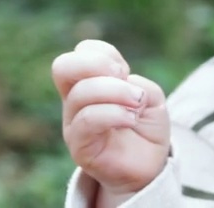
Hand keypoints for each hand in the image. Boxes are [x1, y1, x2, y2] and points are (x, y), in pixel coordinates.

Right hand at [52, 40, 170, 202]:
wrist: (147, 163)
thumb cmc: (144, 124)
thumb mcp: (150, 95)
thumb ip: (136, 83)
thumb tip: (119, 85)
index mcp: (90, 81)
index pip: (83, 50)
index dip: (106, 53)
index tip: (125, 71)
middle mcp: (75, 100)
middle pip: (63, 66)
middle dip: (96, 63)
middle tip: (123, 77)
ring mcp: (74, 123)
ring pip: (81, 93)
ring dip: (117, 92)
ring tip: (137, 104)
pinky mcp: (79, 146)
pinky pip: (87, 120)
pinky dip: (115, 113)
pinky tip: (131, 119)